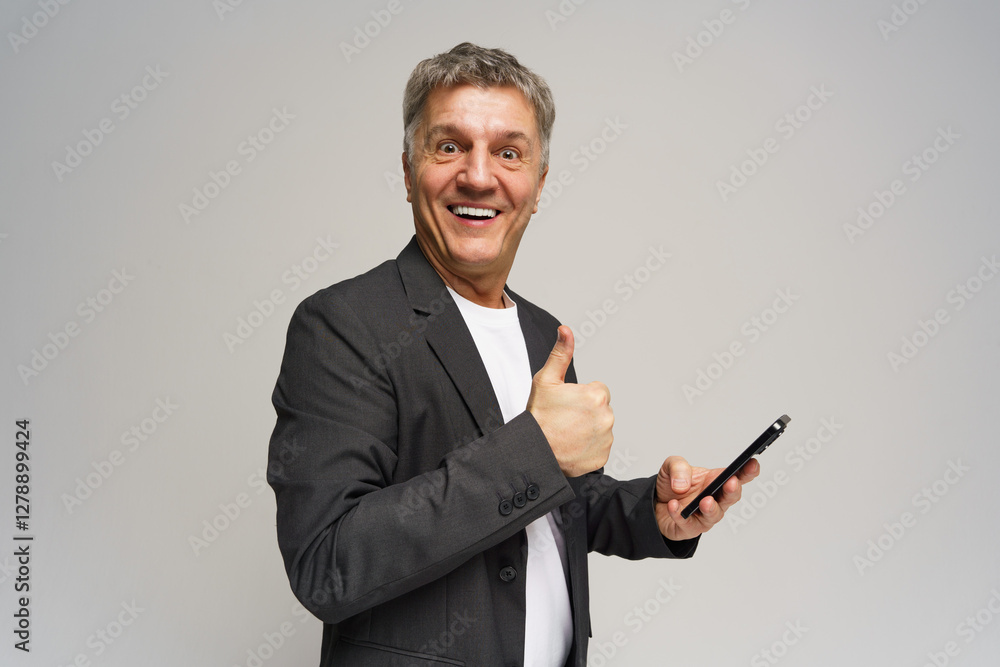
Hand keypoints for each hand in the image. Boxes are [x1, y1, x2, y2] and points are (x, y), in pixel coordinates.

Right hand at [526, 326, 612, 476]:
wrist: (534, 450)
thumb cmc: (539, 415)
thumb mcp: (546, 380)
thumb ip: (560, 353)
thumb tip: (566, 330)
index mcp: (597, 396)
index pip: (598, 391)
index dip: (581, 396)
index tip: (566, 404)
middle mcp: (607, 417)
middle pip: (601, 409)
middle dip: (586, 412)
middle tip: (565, 419)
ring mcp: (606, 439)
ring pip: (601, 428)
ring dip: (588, 429)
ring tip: (567, 433)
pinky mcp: (603, 457)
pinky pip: (600, 447)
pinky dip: (589, 447)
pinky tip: (572, 446)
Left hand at [653, 456, 759, 540]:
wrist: (655, 504)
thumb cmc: (672, 484)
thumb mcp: (671, 466)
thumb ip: (678, 467)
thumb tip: (682, 484)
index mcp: (715, 480)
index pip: (737, 476)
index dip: (748, 471)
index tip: (753, 464)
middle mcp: (715, 498)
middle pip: (731, 496)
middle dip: (733, 490)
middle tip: (731, 483)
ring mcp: (705, 515)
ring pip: (714, 514)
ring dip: (711, 508)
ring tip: (705, 501)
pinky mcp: (691, 528)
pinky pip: (687, 523)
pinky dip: (680, 514)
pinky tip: (674, 506)